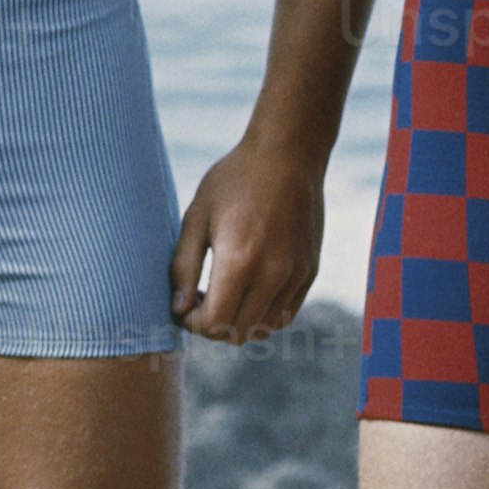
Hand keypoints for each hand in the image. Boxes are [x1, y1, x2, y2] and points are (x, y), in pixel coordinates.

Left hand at [173, 137, 322, 340]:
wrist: (287, 155)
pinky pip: (286, 314)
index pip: (214, 324)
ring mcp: (296, 275)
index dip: (192, 323)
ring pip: (264, 328)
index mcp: (239, 262)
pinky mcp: (310, 270)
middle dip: (212, 326)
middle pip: (238, 333)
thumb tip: (178, 310)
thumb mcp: (196, 217)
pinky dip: (263, 314)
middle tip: (200, 300)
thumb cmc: (234, 180)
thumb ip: (183, 267)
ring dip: (239, 322)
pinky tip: (249, 289)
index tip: (183, 305)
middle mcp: (272, 274)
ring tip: (225, 295)